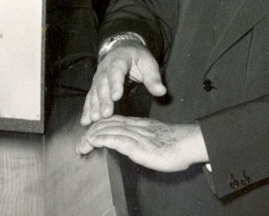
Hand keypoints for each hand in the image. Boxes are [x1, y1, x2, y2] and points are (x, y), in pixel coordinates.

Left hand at [76, 116, 207, 172]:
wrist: (188, 142)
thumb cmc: (176, 143)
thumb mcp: (155, 137)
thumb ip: (143, 138)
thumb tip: (135, 143)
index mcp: (137, 124)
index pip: (112, 122)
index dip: (98, 128)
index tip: (89, 137)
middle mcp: (133, 126)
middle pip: (105, 125)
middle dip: (90, 134)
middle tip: (80, 145)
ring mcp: (134, 135)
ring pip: (107, 131)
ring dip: (91, 139)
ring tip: (81, 146)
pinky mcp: (136, 145)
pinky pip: (115, 139)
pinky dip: (101, 139)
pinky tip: (93, 142)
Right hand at [81, 44, 165, 125]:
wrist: (124, 50)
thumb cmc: (138, 59)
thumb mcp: (148, 64)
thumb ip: (153, 78)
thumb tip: (161, 91)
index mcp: (119, 59)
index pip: (116, 71)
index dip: (115, 83)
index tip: (116, 97)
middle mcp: (105, 68)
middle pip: (102, 83)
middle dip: (103, 99)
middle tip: (105, 114)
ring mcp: (98, 77)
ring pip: (94, 91)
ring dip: (93, 106)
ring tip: (94, 119)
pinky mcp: (95, 86)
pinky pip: (90, 97)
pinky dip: (87, 109)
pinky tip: (85, 121)